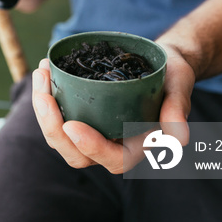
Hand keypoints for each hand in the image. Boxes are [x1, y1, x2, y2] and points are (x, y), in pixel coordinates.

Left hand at [31, 47, 193, 172]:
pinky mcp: (81, 117)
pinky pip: (57, 117)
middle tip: (44, 94)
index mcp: (137, 147)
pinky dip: (46, 97)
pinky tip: (44, 70)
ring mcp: (93, 133)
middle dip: (53, 127)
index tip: (71, 125)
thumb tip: (179, 139)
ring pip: (59, 137)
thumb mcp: (179, 87)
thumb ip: (176, 110)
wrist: (160, 62)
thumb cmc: (172, 76)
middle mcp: (112, 146)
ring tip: (42, 73)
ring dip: (43, 110)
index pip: (112, 159)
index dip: (90, 147)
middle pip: (76, 154)